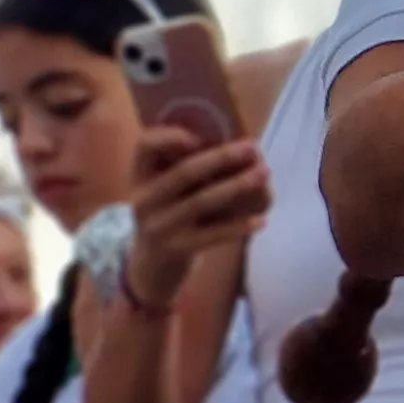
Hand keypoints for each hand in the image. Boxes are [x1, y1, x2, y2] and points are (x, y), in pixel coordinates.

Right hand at [121, 126, 268, 308]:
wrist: (150, 266)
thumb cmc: (166, 216)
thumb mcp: (161, 190)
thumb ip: (181, 167)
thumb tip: (232, 146)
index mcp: (140, 176)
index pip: (145, 145)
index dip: (169, 137)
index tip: (199, 136)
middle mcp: (144, 199)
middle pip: (183, 172)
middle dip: (221, 157)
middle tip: (252, 147)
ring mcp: (159, 226)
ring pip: (202, 201)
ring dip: (236, 186)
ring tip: (263, 174)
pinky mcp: (176, 249)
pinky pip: (212, 235)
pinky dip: (238, 226)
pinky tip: (261, 221)